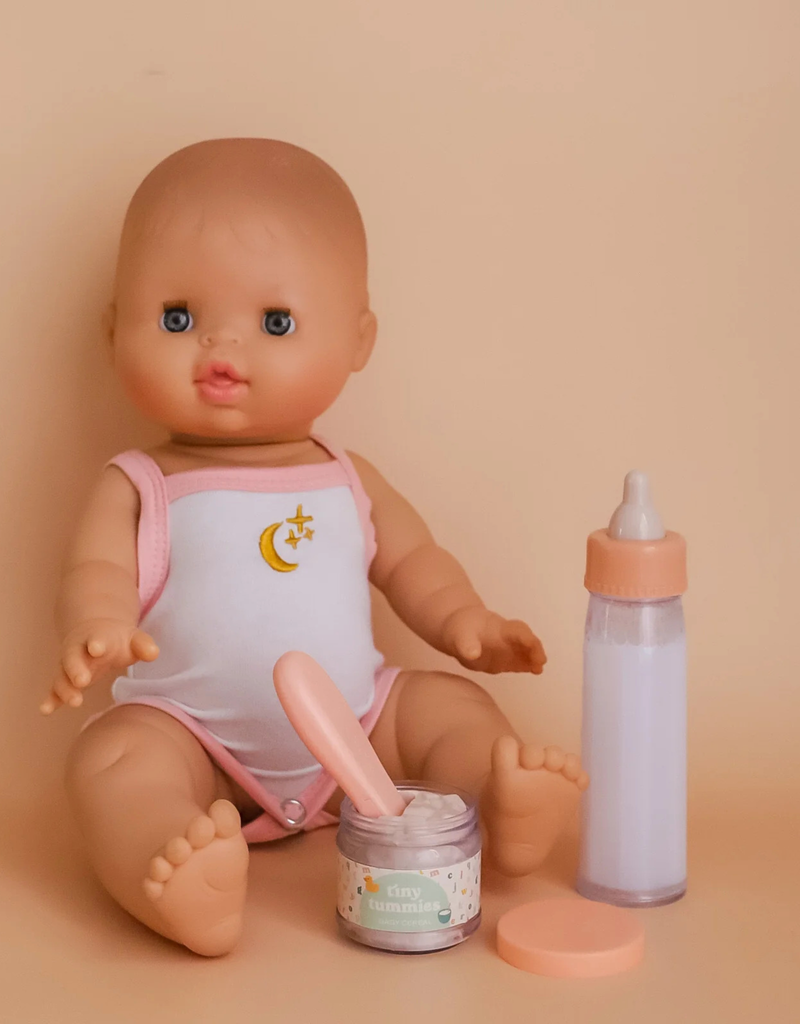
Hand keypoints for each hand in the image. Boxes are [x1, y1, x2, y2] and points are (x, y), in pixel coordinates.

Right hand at [40, 619, 158, 714]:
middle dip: (76, 669)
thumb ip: (143, 644)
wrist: (95, 634)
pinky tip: (45, 710)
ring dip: (65, 688)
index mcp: (98, 638)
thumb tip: (154, 653)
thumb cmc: (118, 640)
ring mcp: (69, 666)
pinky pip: (54, 689)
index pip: (98, 640)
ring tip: (74, 701)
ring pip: (62, 676)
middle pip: (73, 659)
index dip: (97, 643)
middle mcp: (78, 651)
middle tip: (82, 681)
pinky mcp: (65, 679)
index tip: (97, 648)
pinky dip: (50, 699)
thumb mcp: (133, 638)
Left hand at [442, 607, 545, 674]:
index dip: (527, 638)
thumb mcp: (459, 635)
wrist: (457, 630)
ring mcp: (508, 650)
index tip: (532, 646)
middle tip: (539, 663)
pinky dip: (527, 666)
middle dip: (535, 650)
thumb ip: (467, 644)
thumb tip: (473, 654)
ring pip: (526, 653)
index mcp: (499, 628)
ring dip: (534, 660)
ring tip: (538, 670)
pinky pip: (519, 662)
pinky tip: (533, 671)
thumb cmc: (460, 628)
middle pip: (527, 640)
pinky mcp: (505, 661)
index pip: (518, 631)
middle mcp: (509, 638)